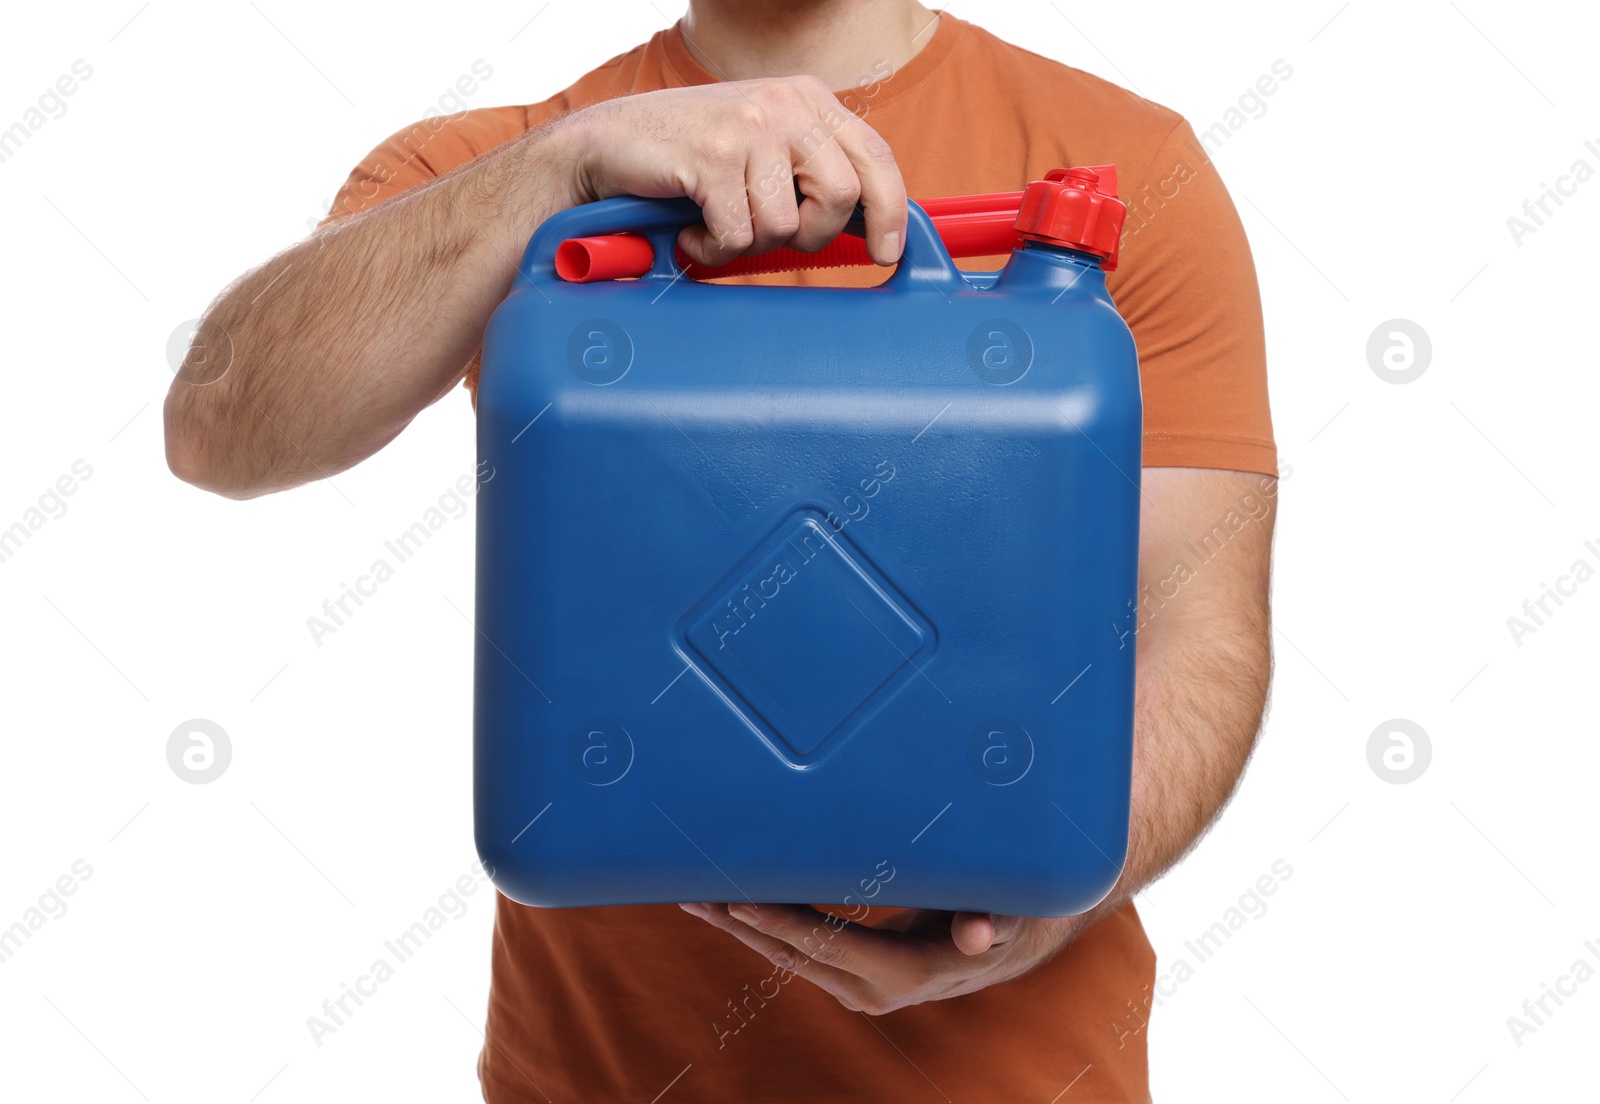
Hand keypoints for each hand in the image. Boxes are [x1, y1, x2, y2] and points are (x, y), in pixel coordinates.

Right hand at [560, 77, 906, 267]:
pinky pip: (739, 235)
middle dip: (811, 236)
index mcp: (806, 98)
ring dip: (749, 243)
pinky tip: (691, 229)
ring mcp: (748, 127)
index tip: (888, 253)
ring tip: (717, 224)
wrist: (606, 146)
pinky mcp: (712, 156)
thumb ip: (810, 171)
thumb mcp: (762, 150)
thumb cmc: (686, 157)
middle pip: (842, 196)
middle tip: (770, 237)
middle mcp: (784, 104)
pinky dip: (713, 248)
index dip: (891, 212)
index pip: (875, 156)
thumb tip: (868, 224)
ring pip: (786, 225)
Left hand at [680, 902, 1092, 1014]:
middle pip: (795, 956)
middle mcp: (873, 991)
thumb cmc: (1001, 917)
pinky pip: (797, 955)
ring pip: (788, 958)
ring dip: (741, 929)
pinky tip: (730, 909)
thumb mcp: (1004, 915)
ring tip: (697, 899)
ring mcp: (856, 991)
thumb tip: (978, 932)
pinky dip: (762, 931)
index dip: (786, 924)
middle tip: (696, 896)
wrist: (998, 950)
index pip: (832, 945)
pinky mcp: (847, 981)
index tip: (742, 903)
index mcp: (906, 972)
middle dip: (743, 926)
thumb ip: (989, 922)